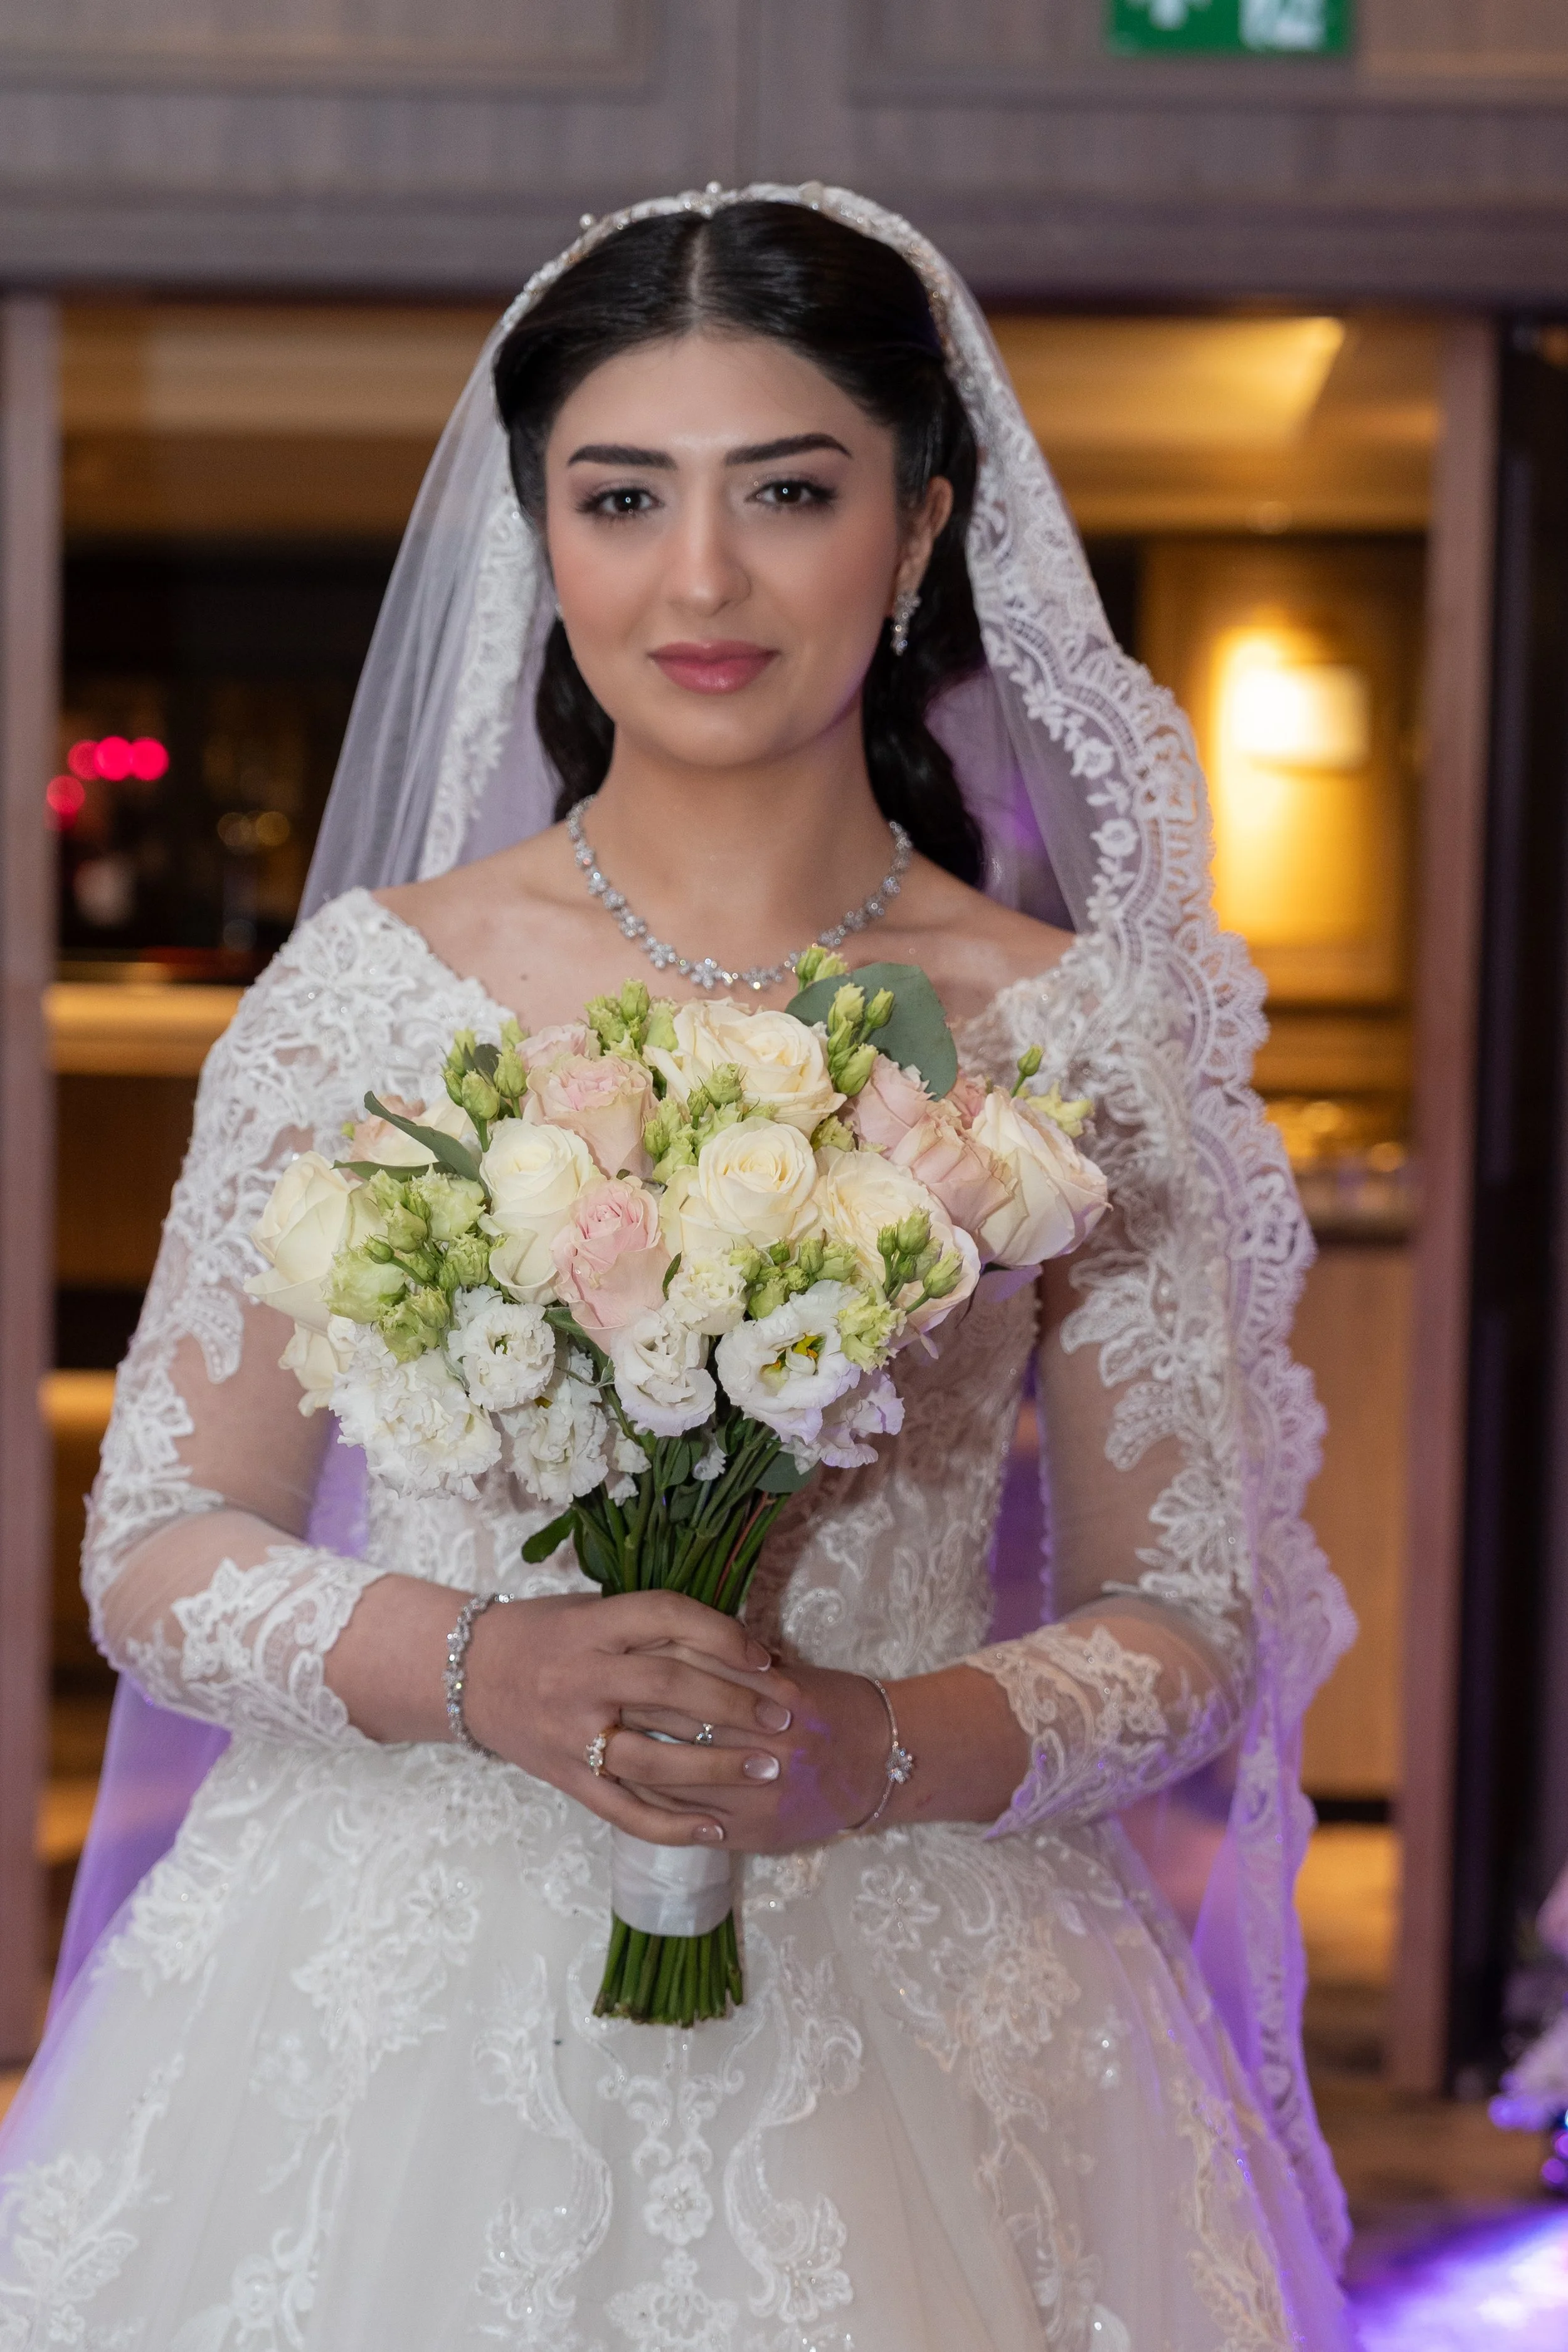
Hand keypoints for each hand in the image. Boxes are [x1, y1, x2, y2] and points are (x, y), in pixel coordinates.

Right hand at [461, 1590, 800, 1847]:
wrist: (465, 1673)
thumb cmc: (544, 1633)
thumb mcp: (594, 1611)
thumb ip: (654, 1627)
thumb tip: (745, 1647)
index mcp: (591, 1626)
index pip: (666, 1617)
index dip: (722, 1634)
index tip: (765, 1657)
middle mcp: (580, 1678)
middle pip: (668, 1688)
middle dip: (735, 1704)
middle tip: (786, 1717)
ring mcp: (570, 1735)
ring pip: (652, 1759)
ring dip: (717, 1768)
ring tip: (768, 1770)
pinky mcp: (565, 1780)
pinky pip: (624, 1812)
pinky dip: (672, 1827)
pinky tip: (717, 1830)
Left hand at [610, 1659, 890, 1852]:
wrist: (885, 1762)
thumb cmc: (836, 1703)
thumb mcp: (789, 1673)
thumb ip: (733, 1665)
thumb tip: (673, 1644)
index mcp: (770, 1703)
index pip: (693, 1686)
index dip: (649, 1675)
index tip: (617, 1663)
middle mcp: (763, 1754)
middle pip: (677, 1733)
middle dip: (632, 1715)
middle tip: (597, 1697)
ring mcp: (755, 1802)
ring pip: (673, 1784)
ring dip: (634, 1762)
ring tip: (602, 1740)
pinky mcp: (753, 1836)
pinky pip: (689, 1823)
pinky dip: (657, 1806)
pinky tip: (632, 1786)